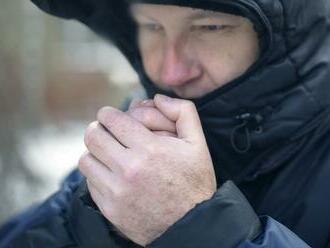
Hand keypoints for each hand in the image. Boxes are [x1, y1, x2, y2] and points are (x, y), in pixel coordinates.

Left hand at [79, 94, 216, 245]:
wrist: (191, 225)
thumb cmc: (194, 182)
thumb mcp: (198, 143)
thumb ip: (183, 112)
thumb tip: (158, 97)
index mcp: (149, 149)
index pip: (111, 119)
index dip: (109, 114)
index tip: (111, 117)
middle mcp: (128, 169)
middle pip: (93, 136)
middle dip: (98, 128)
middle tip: (107, 132)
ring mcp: (116, 191)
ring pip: (86, 159)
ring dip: (95, 152)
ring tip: (108, 153)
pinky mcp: (110, 209)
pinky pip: (90, 182)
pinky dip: (97, 173)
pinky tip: (111, 174)